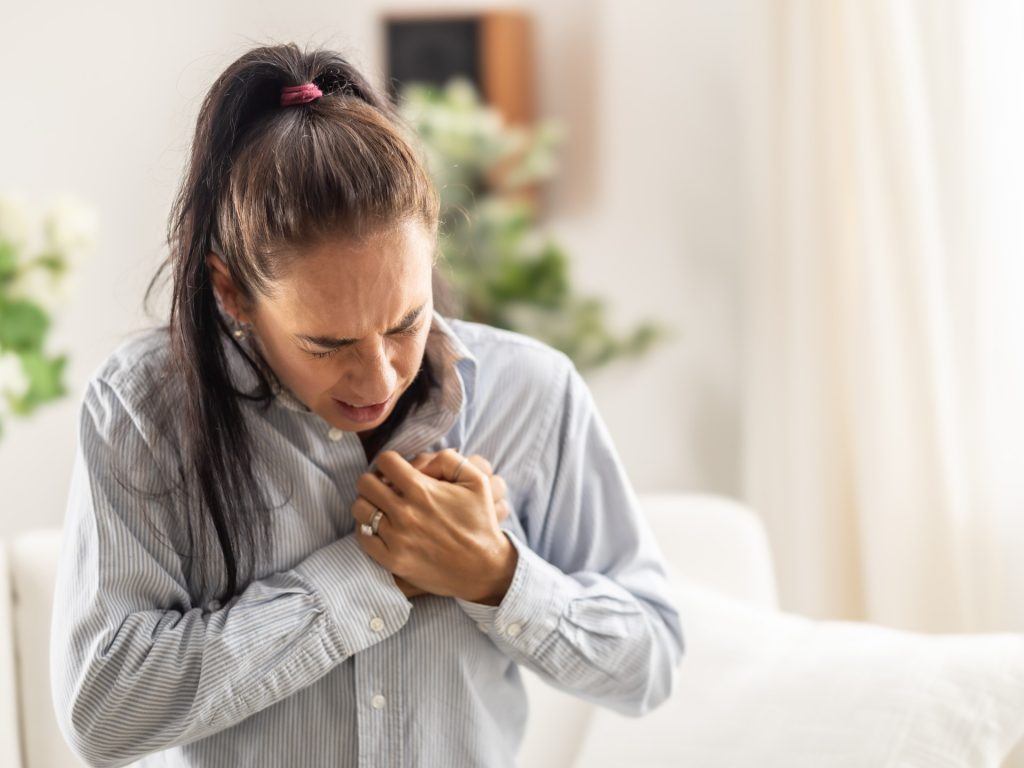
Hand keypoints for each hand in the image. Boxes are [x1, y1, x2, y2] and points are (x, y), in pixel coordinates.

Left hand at [353, 449, 517, 604]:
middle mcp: (405, 512)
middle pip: (365, 483)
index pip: (385, 461)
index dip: (389, 462)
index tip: (395, 471)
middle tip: (384, 488)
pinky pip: (363, 538)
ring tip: (380, 508)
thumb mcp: (477, 481)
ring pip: (359, 509)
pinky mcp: (393, 560)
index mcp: (423, 489)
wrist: (485, 568)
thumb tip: (421, 462)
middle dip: (374, 480)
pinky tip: (380, 528)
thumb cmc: (481, 522)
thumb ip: (449, 459)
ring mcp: (397, 538)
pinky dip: (367, 530)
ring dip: (367, 504)